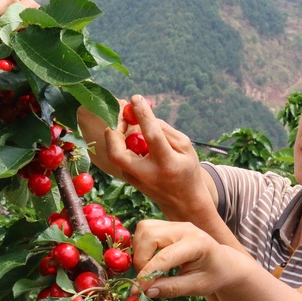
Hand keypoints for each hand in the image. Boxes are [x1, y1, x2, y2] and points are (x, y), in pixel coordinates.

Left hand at [105, 95, 216, 219]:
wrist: (184, 201)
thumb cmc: (187, 169)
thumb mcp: (186, 148)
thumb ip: (165, 130)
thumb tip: (142, 114)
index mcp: (167, 164)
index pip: (152, 136)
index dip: (143, 115)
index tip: (136, 98)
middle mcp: (147, 174)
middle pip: (118, 153)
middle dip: (114, 130)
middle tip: (121, 113)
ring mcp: (135, 179)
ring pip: (116, 154)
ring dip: (118, 134)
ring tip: (127, 120)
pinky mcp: (129, 180)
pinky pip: (121, 156)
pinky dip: (123, 143)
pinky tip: (132, 135)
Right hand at [131, 219, 256, 298]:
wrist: (224, 263)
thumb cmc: (213, 275)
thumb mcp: (197, 287)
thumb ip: (172, 289)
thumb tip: (146, 291)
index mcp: (197, 243)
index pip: (165, 256)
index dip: (147, 274)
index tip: (138, 290)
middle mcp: (185, 229)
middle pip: (150, 235)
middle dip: (141, 259)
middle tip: (146, 279)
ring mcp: (176, 224)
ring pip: (144, 229)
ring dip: (139, 251)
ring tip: (148, 270)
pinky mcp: (167, 225)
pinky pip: (145, 229)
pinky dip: (140, 245)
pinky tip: (149, 260)